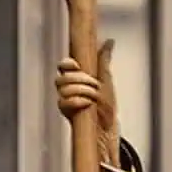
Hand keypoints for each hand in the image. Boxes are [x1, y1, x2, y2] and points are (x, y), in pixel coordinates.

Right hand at [55, 41, 122, 168]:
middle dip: (80, 79)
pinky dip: (76, 101)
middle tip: (95, 85)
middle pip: (62, 77)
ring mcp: (66, 101)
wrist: (109, 129)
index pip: (64, 66)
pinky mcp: (66, 113)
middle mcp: (68, 89)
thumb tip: (109, 42)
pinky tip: (86, 103)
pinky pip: (63, 103)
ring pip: (63, 88)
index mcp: (76, 78)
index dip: (67, 63)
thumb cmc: (107, 107)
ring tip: (94, 97)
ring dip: (81, 90)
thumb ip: (104, 60)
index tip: (76, 65)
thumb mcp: (107, 80)